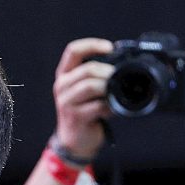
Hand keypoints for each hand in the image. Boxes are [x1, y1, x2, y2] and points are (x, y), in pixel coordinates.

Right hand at [53, 38, 115, 158]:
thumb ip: (95, 75)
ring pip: (91, 86)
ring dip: (108, 88)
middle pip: (87, 69)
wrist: (76, 140)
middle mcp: (62, 86)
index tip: (110, 48)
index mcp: (64, 75)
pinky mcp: (75, 116)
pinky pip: (97, 105)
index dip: (92, 45)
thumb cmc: (85, 112)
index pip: (73, 50)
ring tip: (115, 94)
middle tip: (120, 78)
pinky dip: (109, 106)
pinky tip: (112, 109)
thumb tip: (122, 64)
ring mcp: (66, 102)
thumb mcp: (85, 90)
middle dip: (108, 72)